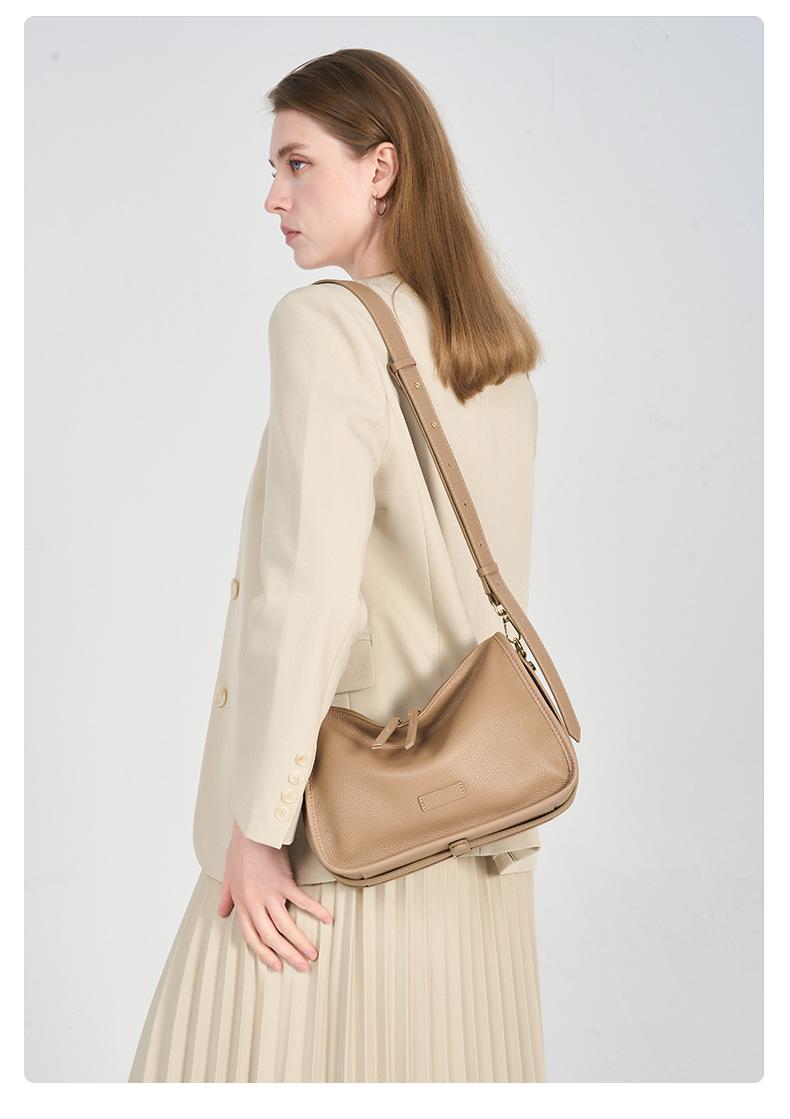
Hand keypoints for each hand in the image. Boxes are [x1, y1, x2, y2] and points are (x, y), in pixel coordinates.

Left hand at [216, 818, 333, 972]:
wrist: (251, 830)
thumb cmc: (240, 850)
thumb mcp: (227, 877)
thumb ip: (226, 897)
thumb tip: (221, 912)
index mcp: (242, 904)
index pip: (252, 937)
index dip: (265, 955)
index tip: (277, 966)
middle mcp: (254, 903)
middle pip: (271, 937)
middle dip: (287, 955)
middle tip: (302, 967)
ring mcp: (270, 894)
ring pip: (285, 926)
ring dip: (301, 943)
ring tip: (313, 955)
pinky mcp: (284, 881)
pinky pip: (302, 901)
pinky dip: (316, 911)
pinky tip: (327, 919)